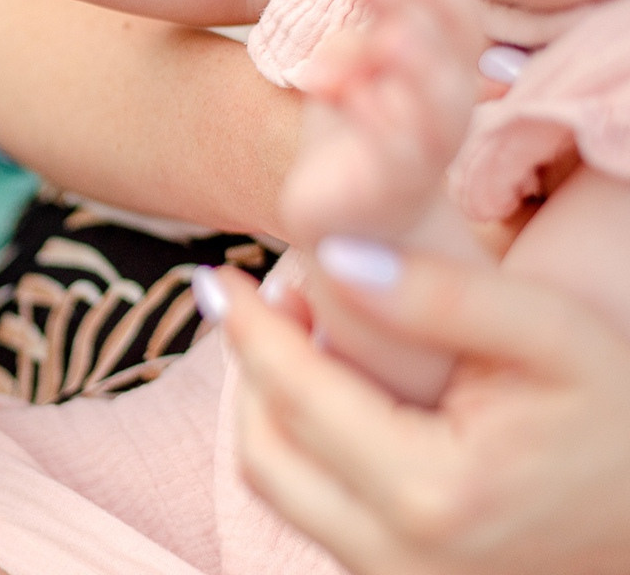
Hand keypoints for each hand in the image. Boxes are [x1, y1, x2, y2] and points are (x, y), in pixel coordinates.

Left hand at [212, 243, 629, 574]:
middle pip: (266, 452)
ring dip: (264, 407)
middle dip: (247, 368)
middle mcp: (401, 554)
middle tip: (263, 299)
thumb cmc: (621, 417)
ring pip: (280, 487)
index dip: (249, 329)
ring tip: (293, 336)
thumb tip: (334, 261)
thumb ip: (442, 297)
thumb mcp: (553, 334)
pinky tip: (323, 389)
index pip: (298, 398)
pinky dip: (297, 445)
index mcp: (433, 490)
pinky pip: (313, 509)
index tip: (218, 276)